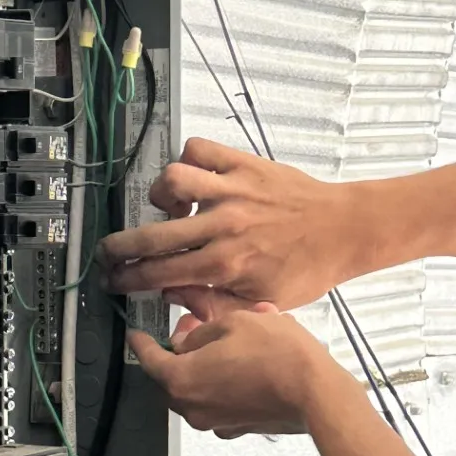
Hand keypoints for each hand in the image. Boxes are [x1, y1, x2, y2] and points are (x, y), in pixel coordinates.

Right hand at [98, 138, 352, 309]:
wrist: (344, 230)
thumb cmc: (307, 269)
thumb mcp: (262, 304)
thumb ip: (214, 305)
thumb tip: (173, 296)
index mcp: (225, 265)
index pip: (160, 273)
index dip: (128, 279)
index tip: (114, 280)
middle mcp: (223, 226)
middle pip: (153, 234)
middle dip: (121, 246)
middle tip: (111, 251)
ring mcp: (233, 191)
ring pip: (173, 181)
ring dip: (159, 196)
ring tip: (166, 208)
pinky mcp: (244, 165)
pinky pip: (200, 149)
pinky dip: (188, 159)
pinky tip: (192, 178)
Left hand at [128, 301, 342, 437]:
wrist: (316, 394)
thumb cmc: (278, 356)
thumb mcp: (234, 322)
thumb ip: (201, 332)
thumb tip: (191, 339)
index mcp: (182, 378)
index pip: (148, 359)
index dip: (140, 342)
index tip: (135, 335)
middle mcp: (192, 406)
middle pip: (169, 378)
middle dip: (175, 353)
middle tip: (190, 330)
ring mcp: (215, 420)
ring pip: (194, 390)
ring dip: (200, 368)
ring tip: (224, 343)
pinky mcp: (237, 427)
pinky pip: (217, 403)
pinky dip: (220, 385)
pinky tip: (240, 367)